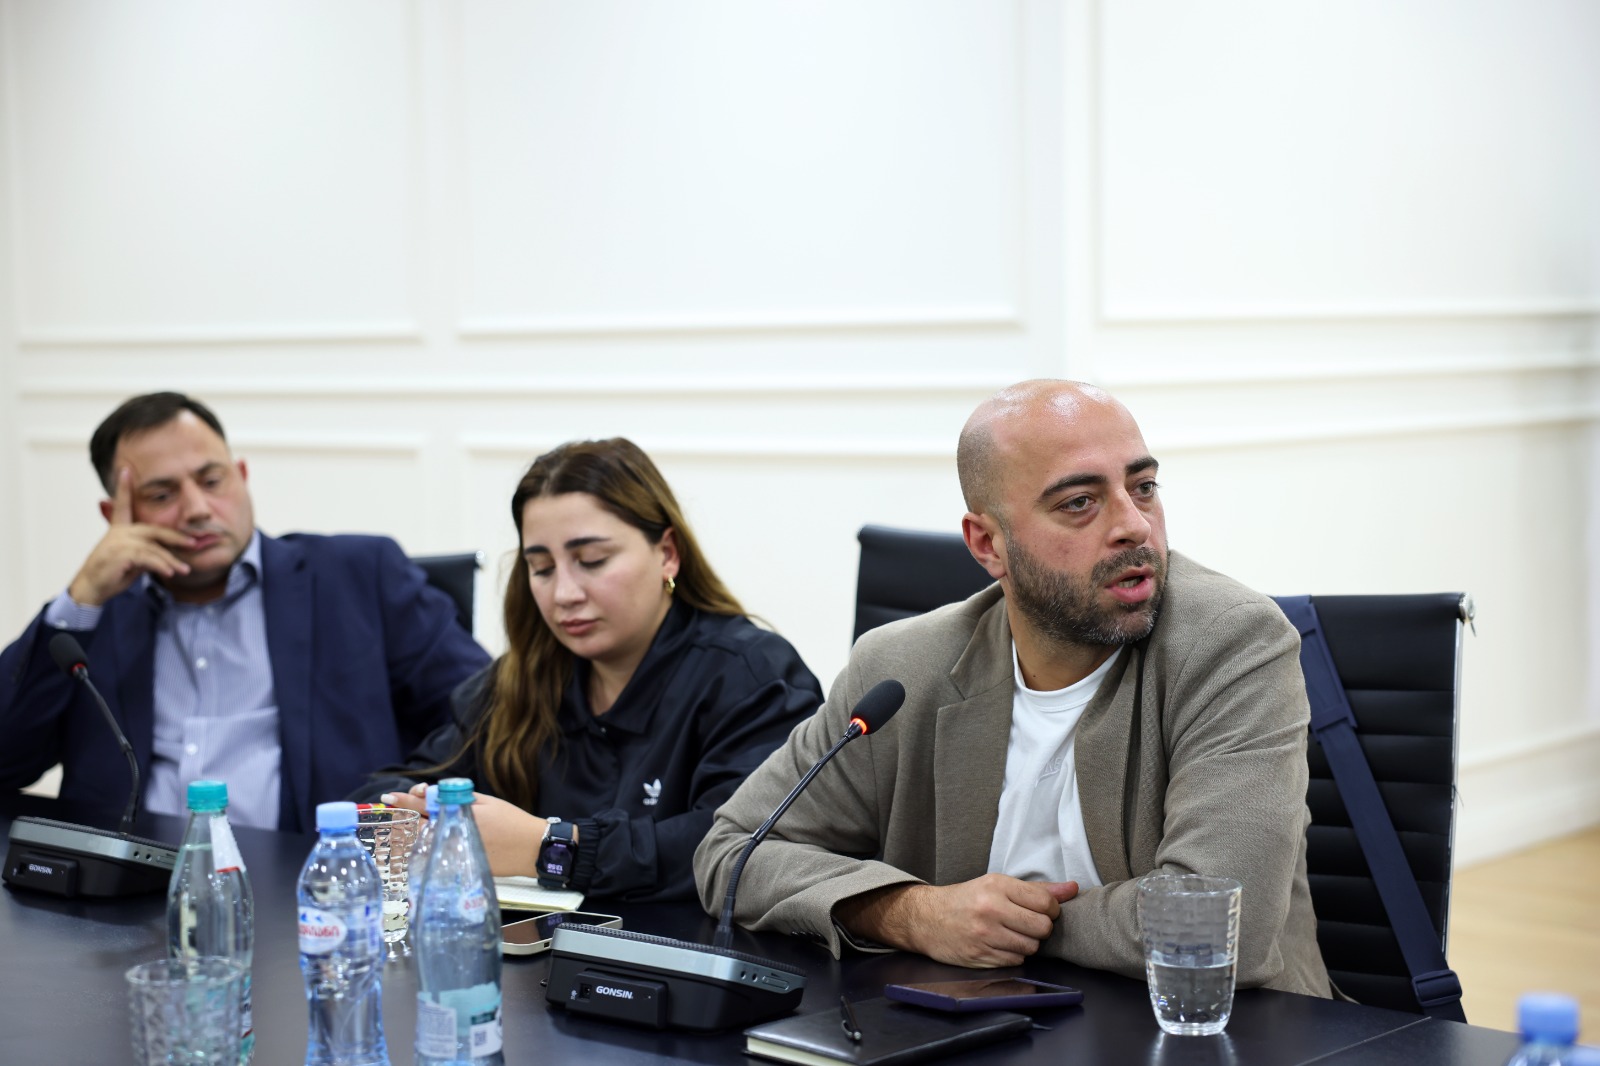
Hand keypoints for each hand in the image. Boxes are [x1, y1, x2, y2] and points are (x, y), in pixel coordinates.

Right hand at [67, 468, 197, 605]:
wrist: (91, 588)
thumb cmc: (112, 574)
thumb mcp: (132, 560)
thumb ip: (146, 551)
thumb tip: (167, 554)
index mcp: (118, 529)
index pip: (123, 504)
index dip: (124, 487)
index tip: (126, 469)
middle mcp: (118, 532)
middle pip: (154, 530)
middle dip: (176, 537)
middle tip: (194, 543)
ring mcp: (118, 542)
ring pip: (154, 548)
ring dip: (171, 560)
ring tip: (185, 570)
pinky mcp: (120, 554)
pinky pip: (148, 558)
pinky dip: (161, 566)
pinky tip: (171, 573)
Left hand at [381, 785, 547, 878]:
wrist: (530, 849)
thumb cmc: (511, 821)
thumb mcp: (486, 801)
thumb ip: (458, 797)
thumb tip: (431, 794)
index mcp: (458, 814)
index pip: (424, 806)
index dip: (404, 800)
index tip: (389, 797)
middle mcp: (453, 835)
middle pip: (417, 826)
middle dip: (402, 818)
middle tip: (392, 813)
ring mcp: (454, 852)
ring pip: (423, 844)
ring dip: (411, 835)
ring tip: (401, 829)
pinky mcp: (459, 866)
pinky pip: (436, 856)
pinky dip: (427, 849)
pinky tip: (423, 845)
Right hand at [835, 874, 1078, 967]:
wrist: (927, 919)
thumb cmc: (966, 900)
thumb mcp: (997, 885)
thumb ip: (1037, 890)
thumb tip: (1072, 889)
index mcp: (997, 886)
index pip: (1046, 903)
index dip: (1051, 910)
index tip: (1042, 910)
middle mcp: (991, 910)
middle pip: (1042, 928)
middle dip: (1040, 928)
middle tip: (1027, 923)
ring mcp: (985, 936)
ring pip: (1031, 947)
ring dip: (1027, 943)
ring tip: (1012, 933)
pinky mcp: (981, 956)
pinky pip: (1016, 961)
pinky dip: (1013, 955)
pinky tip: (1000, 944)